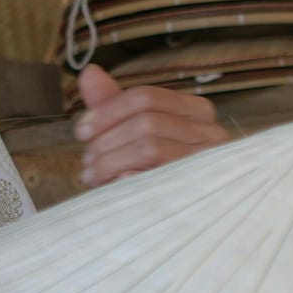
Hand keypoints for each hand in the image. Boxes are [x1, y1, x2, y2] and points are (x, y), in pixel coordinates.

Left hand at [72, 65, 228, 187]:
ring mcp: (208, 163)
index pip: (147, 96)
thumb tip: (89, 71)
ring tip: (94, 176)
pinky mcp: (200, 190)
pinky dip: (129, 180)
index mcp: (196, 112)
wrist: (183, 221)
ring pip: (150, 147)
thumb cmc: (154, 172)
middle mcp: (211, 133)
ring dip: (111, 161)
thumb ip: (111, 104)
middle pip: (146, 121)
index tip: (81, 132)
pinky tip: (115, 186)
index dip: (108, 111)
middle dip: (107, 141)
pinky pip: (157, 179)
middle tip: (87, 163)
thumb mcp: (131, 134)